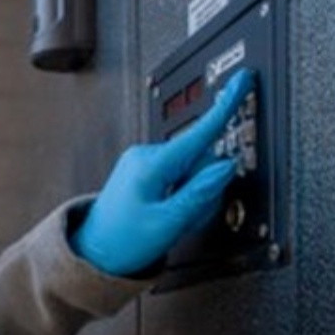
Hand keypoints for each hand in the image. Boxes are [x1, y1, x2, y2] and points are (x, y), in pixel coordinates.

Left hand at [71, 68, 255, 276]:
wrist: (92, 253)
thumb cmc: (121, 242)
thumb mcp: (168, 223)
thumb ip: (200, 193)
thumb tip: (224, 167)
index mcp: (151, 164)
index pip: (199, 132)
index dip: (225, 106)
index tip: (242, 81)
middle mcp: (146, 156)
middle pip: (200, 159)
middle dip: (203, 188)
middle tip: (187, 216)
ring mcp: (144, 163)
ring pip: (191, 171)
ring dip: (192, 197)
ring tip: (172, 219)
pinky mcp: (145, 173)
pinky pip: (178, 178)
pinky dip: (181, 197)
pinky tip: (168, 214)